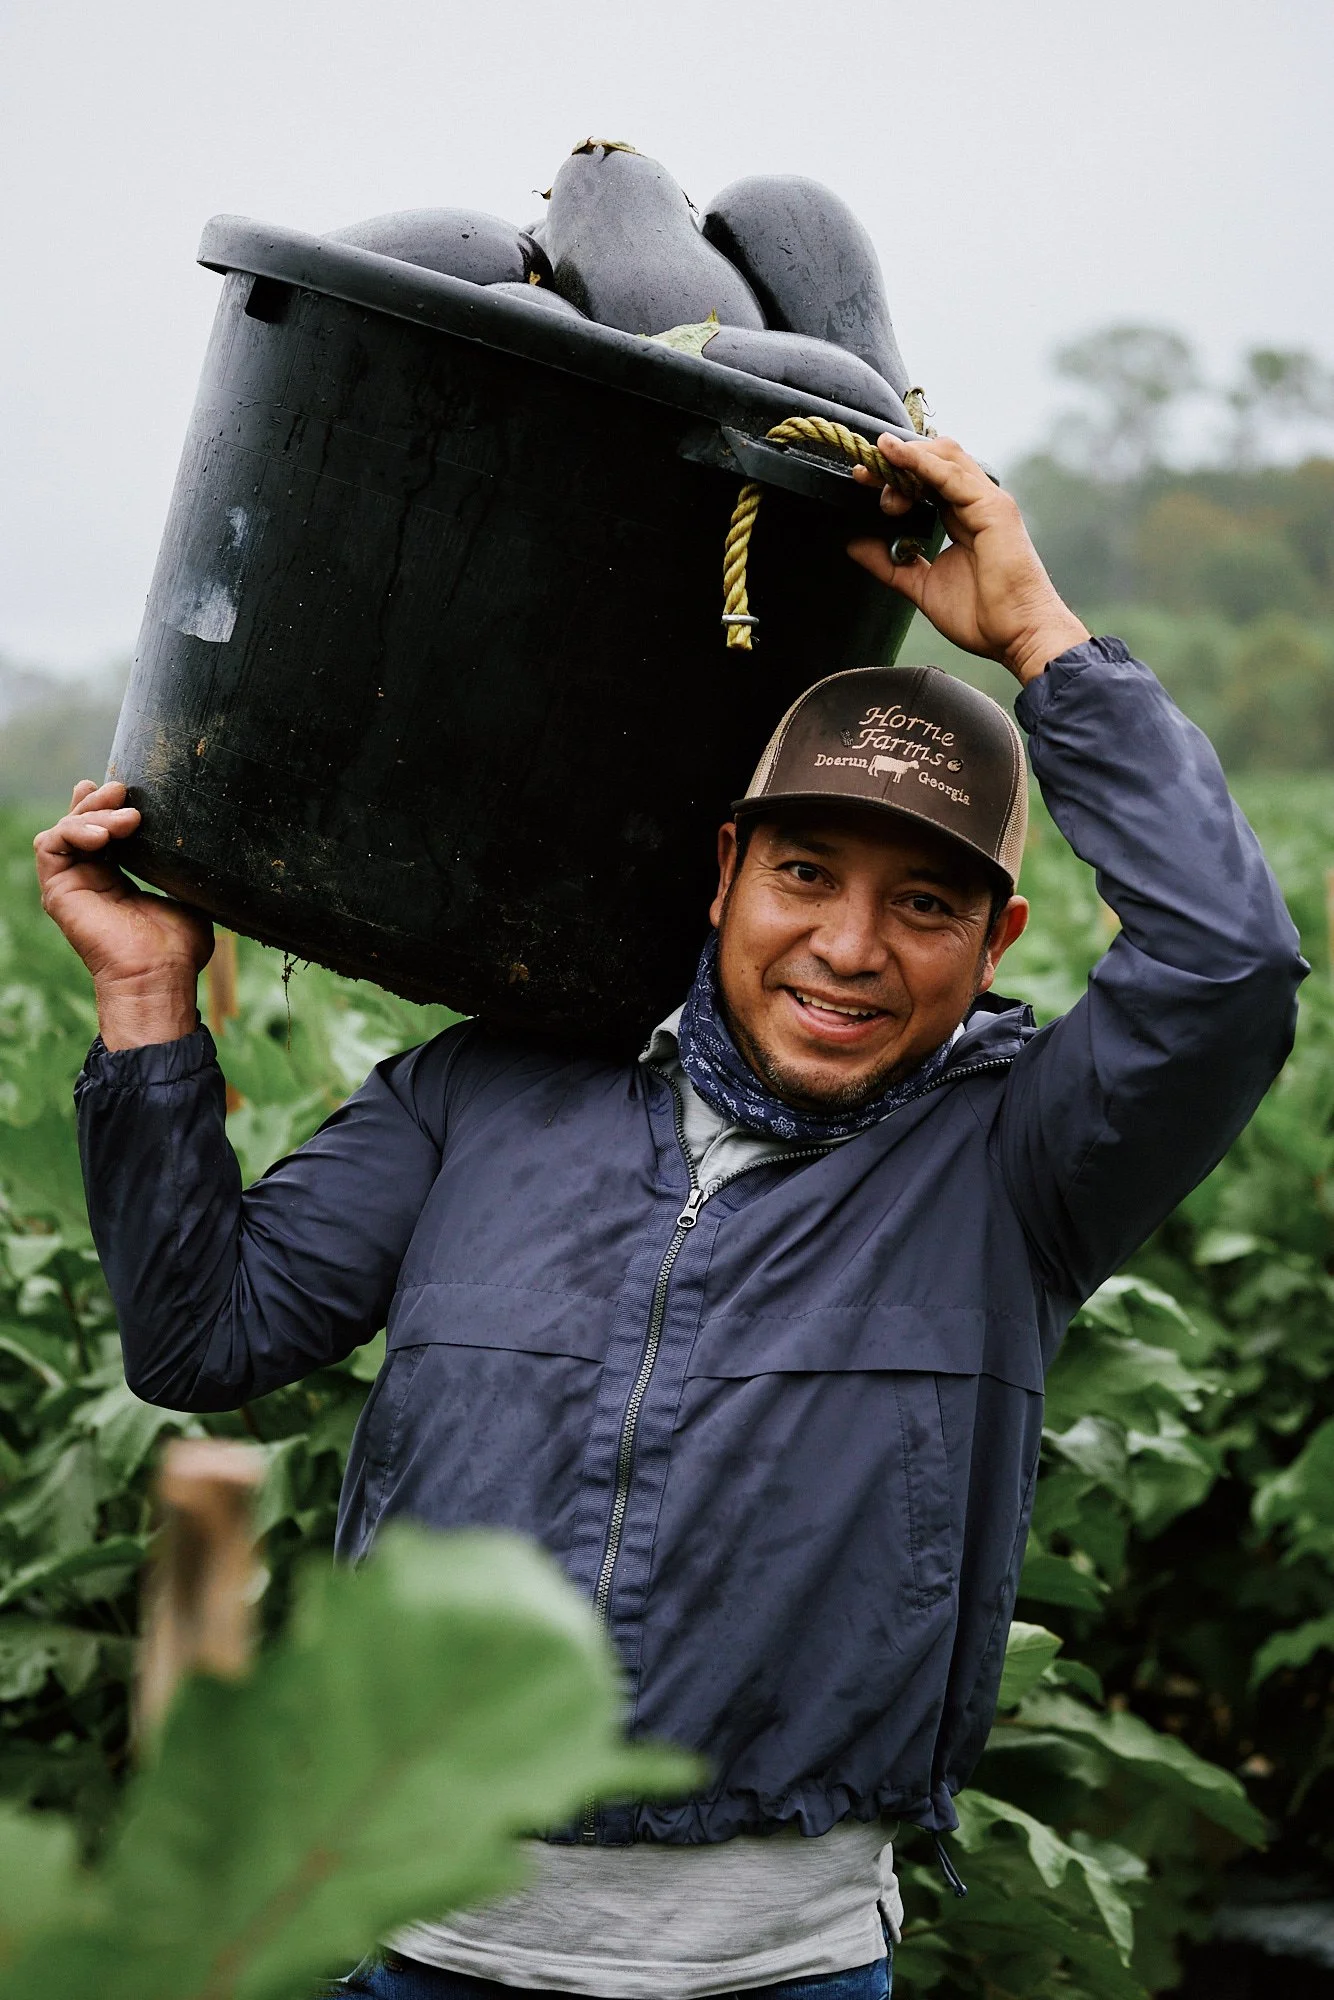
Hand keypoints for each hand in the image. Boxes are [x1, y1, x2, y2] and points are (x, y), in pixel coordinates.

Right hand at [34, 781, 211, 1048]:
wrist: (159, 975)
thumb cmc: (178, 946)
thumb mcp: (187, 894)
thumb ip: (181, 866)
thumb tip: (201, 839)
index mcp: (117, 880)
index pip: (103, 831)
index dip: (109, 805)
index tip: (128, 790)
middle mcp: (90, 880)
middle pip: (82, 823)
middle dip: (101, 802)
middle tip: (125, 792)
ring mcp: (72, 885)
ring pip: (65, 829)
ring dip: (92, 815)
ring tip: (127, 819)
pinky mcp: (57, 891)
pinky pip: (51, 846)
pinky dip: (73, 831)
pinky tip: (104, 836)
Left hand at [847, 435, 1089, 684]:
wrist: (1016, 637)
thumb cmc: (982, 617)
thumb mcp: (921, 586)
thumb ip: (888, 564)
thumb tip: (854, 544)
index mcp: (962, 516)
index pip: (926, 478)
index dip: (894, 472)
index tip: (862, 478)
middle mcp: (976, 502)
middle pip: (934, 459)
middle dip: (895, 462)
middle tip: (863, 475)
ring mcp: (987, 502)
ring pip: (944, 457)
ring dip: (905, 459)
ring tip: (876, 466)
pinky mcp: (993, 508)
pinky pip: (952, 475)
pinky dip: (922, 461)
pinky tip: (896, 455)